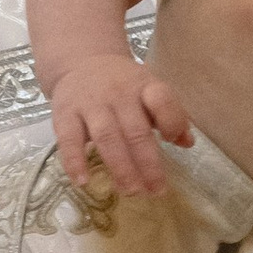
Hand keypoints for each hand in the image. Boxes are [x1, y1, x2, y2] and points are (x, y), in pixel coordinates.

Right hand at [48, 56, 193, 198]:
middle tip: (156, 191)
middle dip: (148, 164)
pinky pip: (68, 140)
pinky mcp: (65, 114)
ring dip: (120, 168)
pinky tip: (83, 182)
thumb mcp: (149, 90)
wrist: (81, 61)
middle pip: (135, 131)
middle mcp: (118, 94)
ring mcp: (90, 104)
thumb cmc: (122, 84)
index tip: (173, 142)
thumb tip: (187, 142)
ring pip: (107, 138)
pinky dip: (74, 161)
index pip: (162, 100)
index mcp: (144, 86)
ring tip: (131, 191)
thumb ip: (170, 115)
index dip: (171, 121)